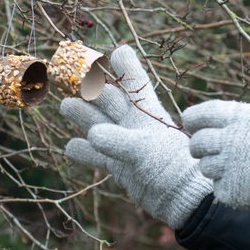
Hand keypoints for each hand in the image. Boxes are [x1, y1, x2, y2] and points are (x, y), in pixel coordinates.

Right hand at [60, 45, 211, 228]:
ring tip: (65, 105)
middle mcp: (135, 125)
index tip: (119, 49)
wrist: (184, 200)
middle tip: (69, 75)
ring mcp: (126, 145)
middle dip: (91, 88)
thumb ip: (119, 141)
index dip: (126, 66)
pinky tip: (71, 147)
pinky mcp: (122, 167)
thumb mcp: (145, 151)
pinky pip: (98, 156)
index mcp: (147, 112)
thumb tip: (91, 135)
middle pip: (109, 101)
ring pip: (99, 125)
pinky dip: (85, 152)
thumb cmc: (172, 168)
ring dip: (83, 116)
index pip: (134, 82)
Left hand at [182, 101, 249, 219]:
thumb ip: (246, 124)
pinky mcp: (229, 191)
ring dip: (217, 170)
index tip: (192, 124)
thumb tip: (225, 125)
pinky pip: (219, 189)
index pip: (201, 114)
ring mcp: (227, 166)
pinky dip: (230, 190)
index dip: (193, 120)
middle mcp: (229, 139)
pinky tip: (249, 187)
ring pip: (205, 168)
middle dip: (200, 149)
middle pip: (196, 143)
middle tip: (211, 153)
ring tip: (240, 171)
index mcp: (241, 117)